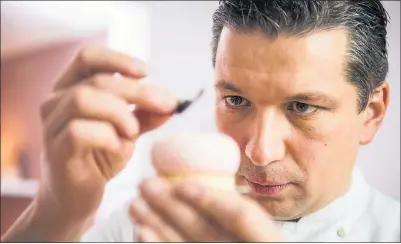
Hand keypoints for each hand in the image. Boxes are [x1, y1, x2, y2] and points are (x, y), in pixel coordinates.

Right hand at [37, 46, 177, 224]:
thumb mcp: (128, 130)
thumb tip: (171, 102)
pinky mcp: (55, 150)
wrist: (78, 196)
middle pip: (96, 80)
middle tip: (164, 104)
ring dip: (118, 112)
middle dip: (137, 91)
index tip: (147, 72)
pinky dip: (106, 135)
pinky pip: (77, 131)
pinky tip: (118, 146)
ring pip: (82, 99)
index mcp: (71, 88)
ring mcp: (52, 126)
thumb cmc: (100, 156)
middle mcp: (56, 102)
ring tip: (134, 131)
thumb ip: (146, 114)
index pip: (88, 57)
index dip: (118, 59)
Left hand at [130, 177, 282, 241]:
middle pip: (204, 230)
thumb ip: (243, 214)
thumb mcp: (261, 228)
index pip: (243, 216)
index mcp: (266, 238)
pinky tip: (141, 233)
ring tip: (136, 204)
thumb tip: (198, 182)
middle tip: (147, 185)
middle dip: (171, 206)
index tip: (183, 185)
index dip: (212, 199)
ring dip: (157, 224)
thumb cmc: (253, 239)